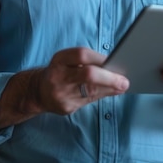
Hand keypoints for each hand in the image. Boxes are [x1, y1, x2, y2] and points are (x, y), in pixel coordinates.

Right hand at [0, 47, 128, 130]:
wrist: (38, 91)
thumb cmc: (61, 73)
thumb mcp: (70, 63)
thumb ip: (91, 64)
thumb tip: (116, 68)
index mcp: (59, 60)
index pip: (82, 54)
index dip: (101, 58)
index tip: (117, 61)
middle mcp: (58, 76)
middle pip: (88, 74)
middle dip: (110, 78)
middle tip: (124, 82)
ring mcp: (60, 93)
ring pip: (91, 92)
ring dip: (109, 89)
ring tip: (121, 86)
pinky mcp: (64, 108)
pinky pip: (88, 103)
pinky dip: (100, 96)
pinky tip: (109, 92)